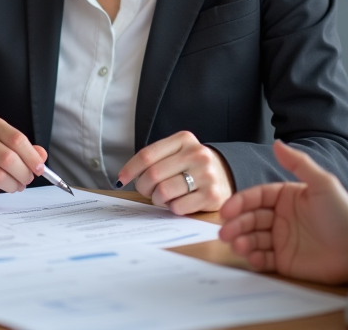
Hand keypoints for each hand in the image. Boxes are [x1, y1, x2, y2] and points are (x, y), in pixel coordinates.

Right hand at [0, 116, 47, 195]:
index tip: (39, 169)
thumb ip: (25, 150)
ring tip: (13, 186)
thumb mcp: (4, 145)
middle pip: (8, 159)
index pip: (17, 139)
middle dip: (23, 174)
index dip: (32, 157)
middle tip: (26, 181)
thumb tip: (41, 156)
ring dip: (11, 185)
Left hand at [117, 131, 232, 214]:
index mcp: (184, 139)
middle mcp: (197, 154)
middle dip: (144, 187)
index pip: (147, 155)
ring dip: (158, 199)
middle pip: (153, 174)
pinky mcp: (211, 195)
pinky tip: (179, 202)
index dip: (130, 169)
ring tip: (164, 197)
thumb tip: (122, 177)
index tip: (121, 179)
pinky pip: (177, 207)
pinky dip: (172, 208)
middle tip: (147, 191)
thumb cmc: (192, 165)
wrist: (226, 174)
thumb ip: (154, 158)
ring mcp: (206, 174)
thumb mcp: (177, 152)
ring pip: (163, 192)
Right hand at [218, 140, 347, 284]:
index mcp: (286, 198)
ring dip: (241, 241)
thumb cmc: (343, 213)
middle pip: (250, 219)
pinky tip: (251, 256)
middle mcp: (280, 218)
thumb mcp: (321, 183)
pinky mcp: (284, 261)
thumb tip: (276, 142)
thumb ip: (298, 163)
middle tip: (225, 232)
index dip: (240, 202)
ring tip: (237, 245)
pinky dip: (253, 258)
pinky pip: (263, 259)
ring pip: (252, 239)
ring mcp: (281, 240)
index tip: (228, 209)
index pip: (256, 197)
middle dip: (236, 225)